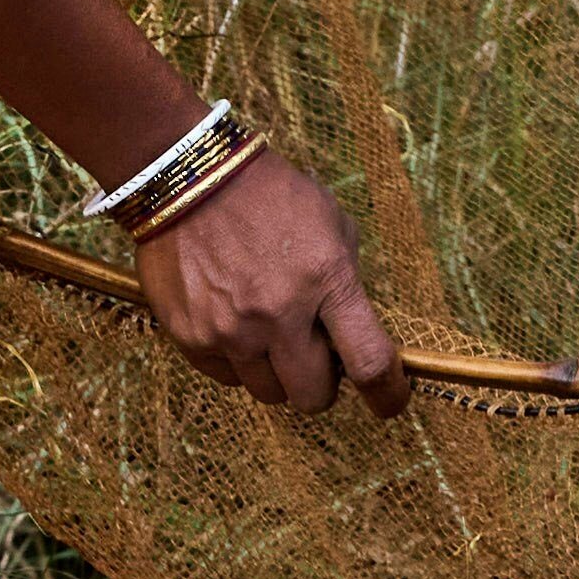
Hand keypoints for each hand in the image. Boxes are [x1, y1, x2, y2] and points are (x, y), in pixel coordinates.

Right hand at [136, 147, 401, 414]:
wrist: (189, 177)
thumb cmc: (269, 195)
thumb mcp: (330, 224)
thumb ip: (346, 282)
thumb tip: (352, 332)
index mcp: (326, 280)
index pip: (370, 361)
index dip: (387, 393)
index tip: (390, 401)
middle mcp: (278, 314)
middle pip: (313, 396)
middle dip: (320, 383)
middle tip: (314, 356)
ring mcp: (230, 330)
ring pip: (267, 393)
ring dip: (275, 372)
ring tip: (265, 331)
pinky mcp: (190, 336)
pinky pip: (225, 376)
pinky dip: (235, 360)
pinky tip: (231, 321)